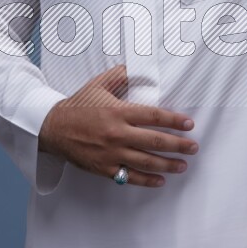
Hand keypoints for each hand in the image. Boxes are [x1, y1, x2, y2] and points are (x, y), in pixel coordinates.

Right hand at [38, 64, 198, 187]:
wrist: (53, 128)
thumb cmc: (78, 105)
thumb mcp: (98, 85)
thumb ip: (120, 75)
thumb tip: (137, 67)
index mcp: (118, 112)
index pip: (154, 116)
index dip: (174, 120)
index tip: (189, 124)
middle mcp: (117, 134)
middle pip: (154, 141)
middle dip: (178, 145)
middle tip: (193, 147)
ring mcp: (111, 153)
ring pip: (145, 162)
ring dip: (167, 164)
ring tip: (183, 165)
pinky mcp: (104, 168)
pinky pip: (129, 177)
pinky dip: (147, 180)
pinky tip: (160, 180)